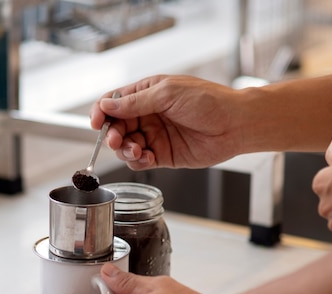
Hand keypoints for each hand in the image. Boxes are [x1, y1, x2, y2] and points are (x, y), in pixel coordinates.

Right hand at [90, 75, 241, 170]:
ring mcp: (154, 136)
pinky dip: (137, 161)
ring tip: (136, 150)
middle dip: (112, 135)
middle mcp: (148, 115)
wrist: (235, 124)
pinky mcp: (163, 155)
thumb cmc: (209, 101)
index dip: (101, 112)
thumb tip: (107, 105)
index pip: (114, 102)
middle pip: (116, 126)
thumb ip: (135, 102)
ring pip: (125, 146)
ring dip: (125, 150)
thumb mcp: (167, 94)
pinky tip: (146, 157)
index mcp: (147, 93)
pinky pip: (140, 160)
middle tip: (116, 140)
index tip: (96, 122)